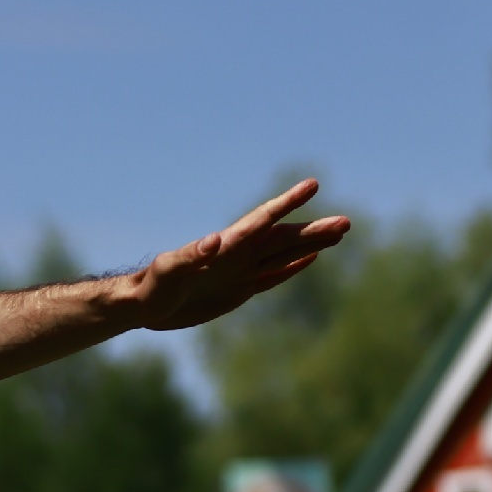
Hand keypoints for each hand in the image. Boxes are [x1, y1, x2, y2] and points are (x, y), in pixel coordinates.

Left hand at [122, 180, 350, 333]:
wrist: (144, 305)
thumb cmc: (152, 286)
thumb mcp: (169, 271)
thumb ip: (191, 256)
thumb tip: (214, 241)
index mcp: (227, 246)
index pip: (263, 220)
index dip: (287, 203)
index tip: (312, 185)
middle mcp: (239, 254)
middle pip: (284, 238)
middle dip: (314, 229)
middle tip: (347, 221)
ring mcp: (241, 271)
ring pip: (285, 254)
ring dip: (312, 243)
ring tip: (340, 232)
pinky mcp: (239, 289)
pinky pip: (273, 275)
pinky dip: (293, 266)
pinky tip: (311, 257)